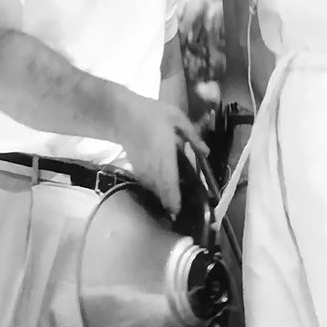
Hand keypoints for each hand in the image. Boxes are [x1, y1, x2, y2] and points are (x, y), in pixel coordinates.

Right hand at [113, 91, 207, 214]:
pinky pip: (147, 182)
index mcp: (166, 155)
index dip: (174, 199)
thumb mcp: (177, 118)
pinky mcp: (136, 167)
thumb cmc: (151, 114)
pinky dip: (154, 188)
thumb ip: (193, 136)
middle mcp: (153, 166)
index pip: (171, 183)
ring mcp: (143, 168)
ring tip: (172, 205)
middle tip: (179, 213)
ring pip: (154, 188)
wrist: (120, 115)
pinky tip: (161, 190)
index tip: (178, 211)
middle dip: (169, 203)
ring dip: (162, 197)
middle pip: (162, 191)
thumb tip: (206, 152)